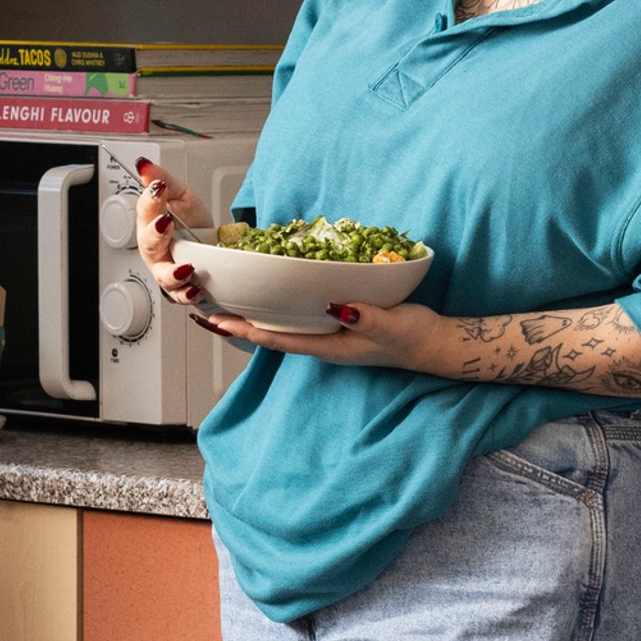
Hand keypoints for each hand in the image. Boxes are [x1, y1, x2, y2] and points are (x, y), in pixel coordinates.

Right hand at [130, 155, 211, 294]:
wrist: (209, 247)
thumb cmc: (190, 222)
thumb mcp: (181, 195)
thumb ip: (163, 180)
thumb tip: (144, 164)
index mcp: (151, 222)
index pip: (145, 208)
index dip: (150, 198)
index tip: (159, 188)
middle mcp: (154, 247)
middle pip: (148, 243)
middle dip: (156, 234)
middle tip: (166, 223)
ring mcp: (165, 268)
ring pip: (162, 274)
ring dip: (172, 273)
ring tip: (186, 267)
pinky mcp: (179, 286)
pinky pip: (180, 294)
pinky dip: (187, 294)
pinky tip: (195, 288)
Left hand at [204, 299, 449, 371]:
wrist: (435, 344)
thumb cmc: (412, 337)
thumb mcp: (391, 326)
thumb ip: (365, 318)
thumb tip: (335, 306)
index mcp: (329, 347)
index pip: (278, 340)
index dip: (246, 330)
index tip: (217, 321)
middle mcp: (322, 342)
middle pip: (271, 334)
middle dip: (239, 323)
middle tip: (205, 307)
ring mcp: (330, 332)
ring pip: (283, 325)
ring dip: (255, 314)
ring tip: (226, 300)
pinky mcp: (339, 321)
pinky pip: (300, 315)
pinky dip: (279, 306)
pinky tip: (270, 293)